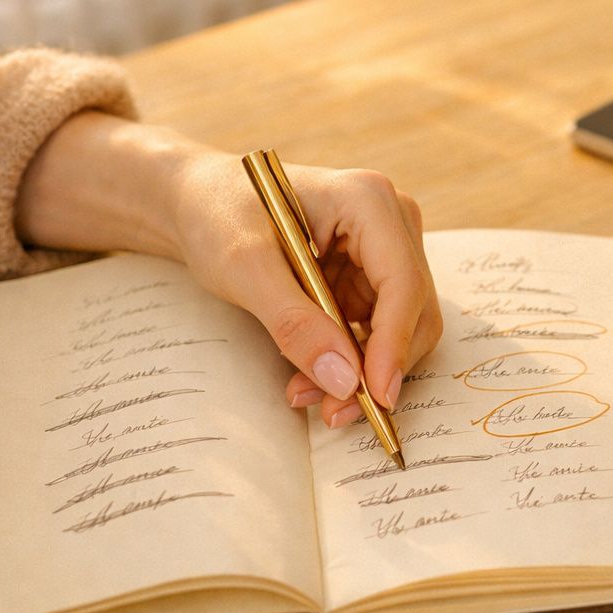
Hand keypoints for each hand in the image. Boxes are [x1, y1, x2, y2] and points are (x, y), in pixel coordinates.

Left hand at [167, 151, 442, 426]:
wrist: (198, 201)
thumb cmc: (217, 214)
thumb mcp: (245, 268)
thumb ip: (295, 324)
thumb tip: (344, 381)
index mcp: (368, 200)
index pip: (403, 282)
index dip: (395, 345)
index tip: (375, 397)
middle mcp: (390, 221)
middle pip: (414, 310)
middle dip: (379, 367)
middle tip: (334, 412)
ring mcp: (384, 249)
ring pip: (399, 328)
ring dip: (361, 371)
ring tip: (305, 395)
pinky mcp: (370, 275)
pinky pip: (375, 330)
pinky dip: (348, 360)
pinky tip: (308, 377)